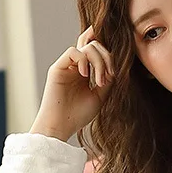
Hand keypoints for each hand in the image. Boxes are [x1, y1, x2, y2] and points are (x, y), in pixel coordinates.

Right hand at [29, 25, 114, 141]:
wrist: (61, 126)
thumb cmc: (78, 115)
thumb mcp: (100, 96)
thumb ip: (108, 80)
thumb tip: (114, 66)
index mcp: (86, 73)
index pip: (98, 52)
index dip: (109, 57)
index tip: (113, 74)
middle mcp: (76, 67)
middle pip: (94, 46)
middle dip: (106, 58)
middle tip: (109, 76)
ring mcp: (67, 66)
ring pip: (87, 47)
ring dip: (99, 62)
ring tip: (99, 81)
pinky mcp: (58, 68)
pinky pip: (73, 52)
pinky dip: (83, 60)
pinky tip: (85, 75)